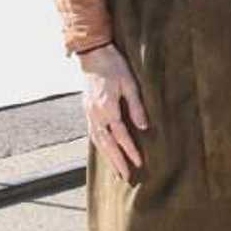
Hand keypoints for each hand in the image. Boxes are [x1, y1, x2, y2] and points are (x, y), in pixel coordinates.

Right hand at [78, 42, 148, 182]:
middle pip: (106, 143)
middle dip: (116, 161)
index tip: (139, 163)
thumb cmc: (114, 66)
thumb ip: (136, 106)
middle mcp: (96, 114)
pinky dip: (99, 145)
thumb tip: (144, 127)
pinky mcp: (87, 110)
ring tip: (116, 170)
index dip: (130, 150)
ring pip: (97, 141)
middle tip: (125, 177)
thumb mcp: (130, 84)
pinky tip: (105, 151)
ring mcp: (89, 112)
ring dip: (107, 156)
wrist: (93, 54)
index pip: (121, 135)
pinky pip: (92, 133)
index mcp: (107, 107)